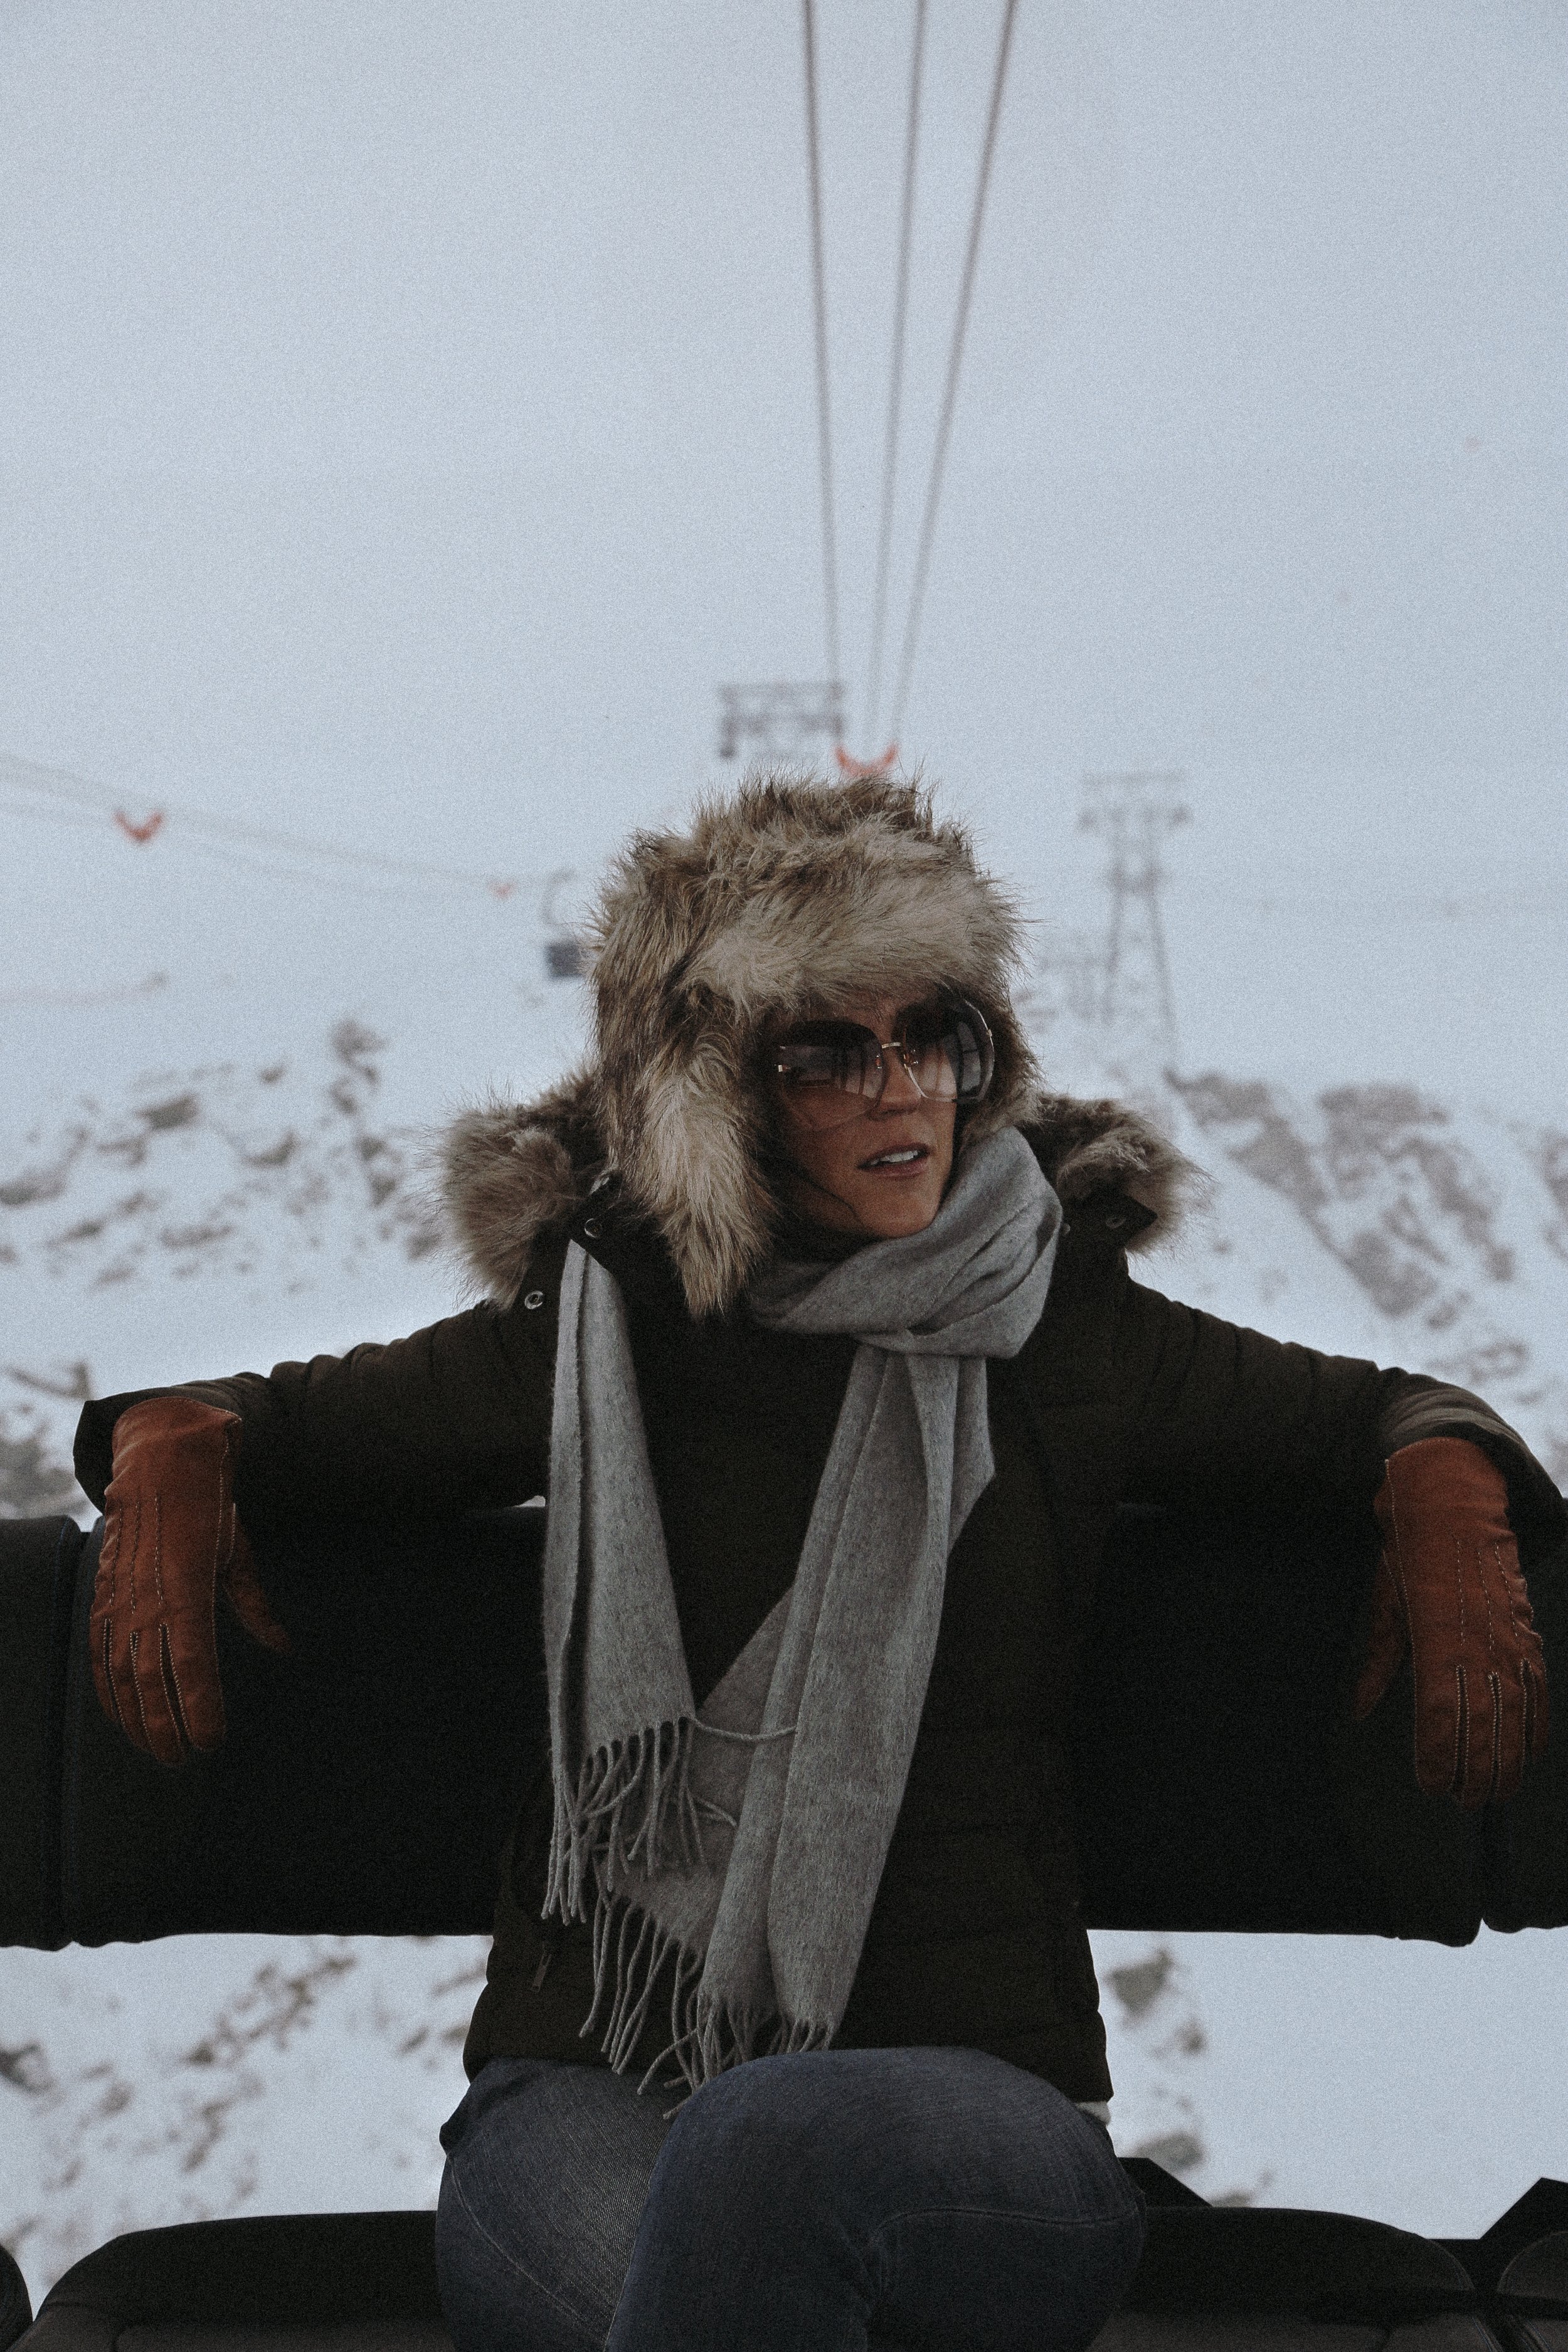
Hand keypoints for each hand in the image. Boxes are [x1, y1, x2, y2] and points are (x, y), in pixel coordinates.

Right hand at [89, 1395, 289, 1763]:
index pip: (191, 1662)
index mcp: (188, 1586)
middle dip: (165, 1726)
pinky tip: (120, 1715)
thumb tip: (283, 1647)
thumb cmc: (209, 1508)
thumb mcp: (239, 1552)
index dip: (198, 1706)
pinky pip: (99, 1651)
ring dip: (136, 1717)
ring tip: (156, 1750)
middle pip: (151, 1678)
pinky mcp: (104, 1595)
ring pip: (121, 1672)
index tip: (211, 1741)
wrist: (161, 1462)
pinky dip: (107, 1688)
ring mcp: (120, 1596)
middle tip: (184, 1760)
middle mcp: (148, 1596)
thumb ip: (256, 1606)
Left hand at [1353, 1435, 1546, 1806]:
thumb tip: (1360, 1707)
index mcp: (1435, 1634)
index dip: (1439, 1755)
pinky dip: (1536, 1721)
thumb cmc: (1408, 1551)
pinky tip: (1531, 1750)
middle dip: (1476, 1769)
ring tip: (1497, 1792)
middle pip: (1483, 1722)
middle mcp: (1476, 1639)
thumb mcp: (1384, 1602)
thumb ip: (1378, 1660)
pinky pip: (1536, 1684)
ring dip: (1508, 1756)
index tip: (1432, 1786)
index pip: (1439, 1711)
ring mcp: (1507, 1634)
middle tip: (1464, 1802)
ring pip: (1514, 1710)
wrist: (1452, 1500)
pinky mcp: (1525, 1628)